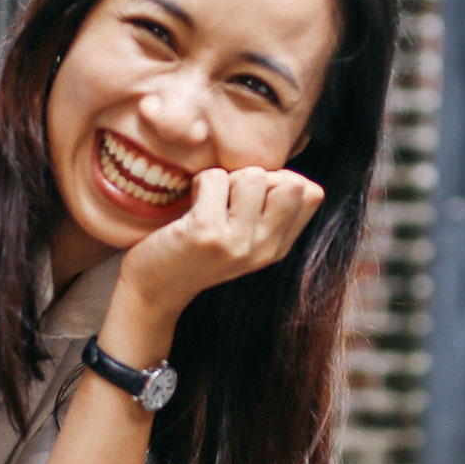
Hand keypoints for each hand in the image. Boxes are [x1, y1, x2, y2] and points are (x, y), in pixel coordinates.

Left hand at [116, 165, 324, 320]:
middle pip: (289, 181)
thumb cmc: (193, 253)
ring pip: (253, 176)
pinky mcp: (207, 233)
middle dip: (256, 177)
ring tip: (206, 203)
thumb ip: (268, 212)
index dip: (280, 180)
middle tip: (226, 197)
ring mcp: (237, 242)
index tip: (248, 195)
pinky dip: (199, 182)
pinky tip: (189, 206)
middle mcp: (263, 248)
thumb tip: (290, 173)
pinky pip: (215, 178)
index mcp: (277, 247)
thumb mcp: (241, 238)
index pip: (311, 193)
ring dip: (225, 178)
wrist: (153, 290)